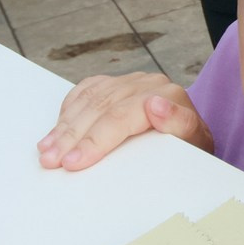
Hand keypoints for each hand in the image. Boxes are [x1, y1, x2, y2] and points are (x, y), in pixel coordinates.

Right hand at [37, 72, 211, 170]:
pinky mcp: (116, 84)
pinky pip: (86, 91)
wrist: (193, 138)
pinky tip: (57, 130)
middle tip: (53, 161)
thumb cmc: (192, 148)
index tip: (75, 162)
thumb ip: (181, 125)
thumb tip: (155, 105)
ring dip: (64, 127)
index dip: (95, 140)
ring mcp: (130, 82)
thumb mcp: (196, 145)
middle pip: (100, 108)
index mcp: (169, 95)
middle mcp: (148, 84)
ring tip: (47, 151)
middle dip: (72, 137)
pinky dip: (68, 111)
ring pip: (89, 99)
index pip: (122, 117)